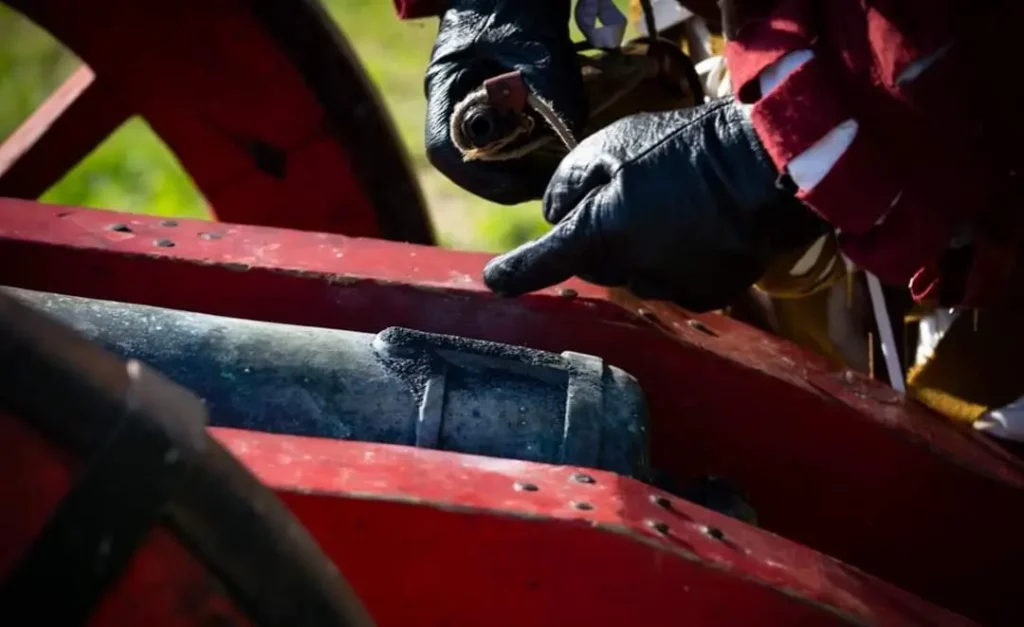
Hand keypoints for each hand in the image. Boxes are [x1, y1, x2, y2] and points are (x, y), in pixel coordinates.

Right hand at [425, 0, 586, 204]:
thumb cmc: (514, 0)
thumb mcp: (536, 42)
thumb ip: (553, 87)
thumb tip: (572, 137)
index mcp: (444, 85)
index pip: (447, 154)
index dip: (484, 180)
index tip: (527, 186)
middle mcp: (451, 100)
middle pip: (470, 161)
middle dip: (511, 179)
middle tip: (554, 180)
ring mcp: (468, 102)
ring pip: (489, 153)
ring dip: (523, 166)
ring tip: (561, 164)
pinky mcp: (491, 102)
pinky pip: (505, 136)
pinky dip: (532, 146)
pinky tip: (562, 142)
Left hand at [482, 97, 828, 311]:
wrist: (766, 166)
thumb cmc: (683, 146)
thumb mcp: (613, 143)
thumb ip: (570, 180)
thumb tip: (554, 213)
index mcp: (600, 233)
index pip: (546, 261)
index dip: (517, 273)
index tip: (495, 282)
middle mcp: (630, 271)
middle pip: (593, 264)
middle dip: (597, 238)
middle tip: (627, 195)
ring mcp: (670, 287)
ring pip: (634, 274)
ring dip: (637, 250)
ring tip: (671, 206)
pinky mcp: (706, 294)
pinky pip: (672, 282)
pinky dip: (674, 262)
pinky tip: (698, 228)